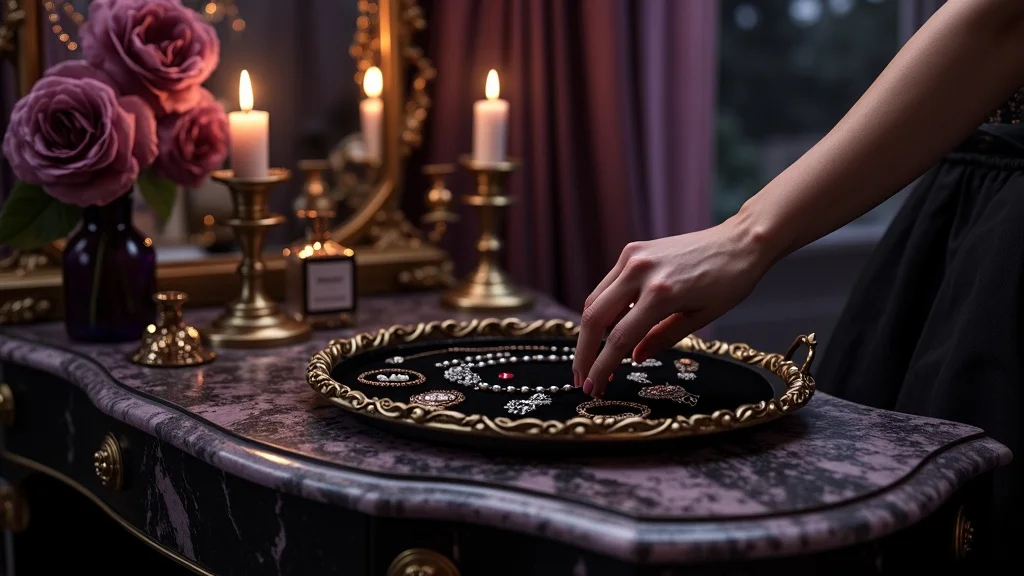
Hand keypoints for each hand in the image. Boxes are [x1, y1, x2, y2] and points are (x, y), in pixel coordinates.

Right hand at [572, 218, 770, 397]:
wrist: (741, 240)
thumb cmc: (730, 281)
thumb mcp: (701, 318)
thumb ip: (663, 338)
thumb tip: (634, 357)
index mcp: (661, 294)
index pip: (619, 339)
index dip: (602, 367)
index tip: (594, 389)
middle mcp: (640, 272)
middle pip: (595, 319)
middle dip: (584, 353)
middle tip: (583, 380)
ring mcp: (632, 257)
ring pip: (595, 300)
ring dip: (589, 333)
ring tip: (591, 358)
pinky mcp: (632, 250)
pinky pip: (608, 285)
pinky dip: (603, 308)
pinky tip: (608, 329)